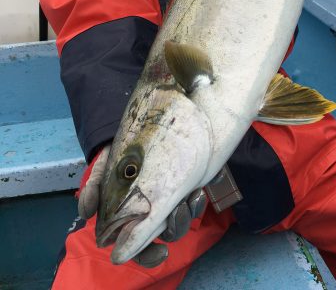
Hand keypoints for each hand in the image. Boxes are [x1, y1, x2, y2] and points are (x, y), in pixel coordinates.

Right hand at [77, 144, 206, 267]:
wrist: (139, 128)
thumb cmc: (118, 155)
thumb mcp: (104, 169)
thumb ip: (94, 188)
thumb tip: (87, 213)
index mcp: (133, 219)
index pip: (141, 248)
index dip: (150, 255)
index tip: (162, 252)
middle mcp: (155, 213)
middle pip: (168, 235)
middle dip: (177, 228)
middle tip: (179, 212)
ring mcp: (172, 199)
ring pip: (184, 218)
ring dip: (189, 211)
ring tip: (191, 195)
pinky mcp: (187, 184)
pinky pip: (197, 200)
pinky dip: (201, 197)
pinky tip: (201, 187)